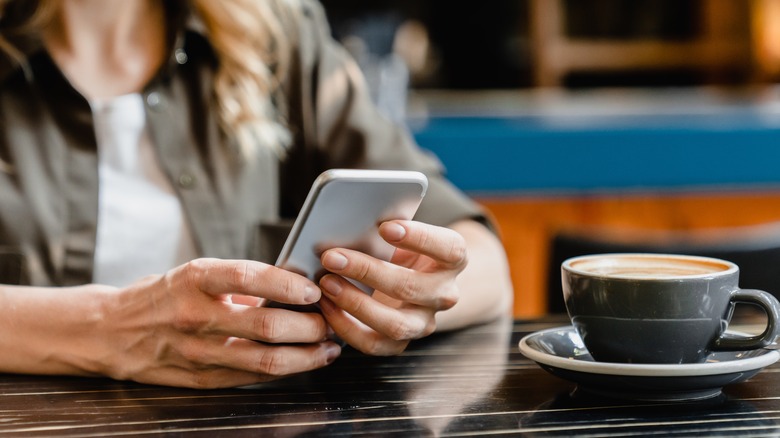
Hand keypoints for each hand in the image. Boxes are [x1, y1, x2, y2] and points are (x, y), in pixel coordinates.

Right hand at [96, 258, 340, 387]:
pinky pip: (254, 377)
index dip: (287, 284)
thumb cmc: (162, 296)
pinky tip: (306, 361)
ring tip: (330, 346)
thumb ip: (240, 281)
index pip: (248, 277)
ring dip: (308, 354)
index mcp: (194, 280)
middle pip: (267, 325)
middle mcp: (196, 316)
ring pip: (266, 359)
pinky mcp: (202, 379)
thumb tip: (294, 284)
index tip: (313, 288)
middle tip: (329, 319)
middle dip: (310, 325)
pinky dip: (287, 370)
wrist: (111, 332)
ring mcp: (199, 352)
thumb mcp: (194, 275)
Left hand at [318, 220, 466, 354]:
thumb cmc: (402, 249)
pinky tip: (328, 306)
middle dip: (367, 271)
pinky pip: (374, 343)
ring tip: (327, 283)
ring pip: (395, 324)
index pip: (448, 249)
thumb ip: (389, 227)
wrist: (413, 280)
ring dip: (356, 303)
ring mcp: (424, 322)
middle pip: (412, 287)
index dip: (419, 238)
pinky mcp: (401, 342)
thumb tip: (352, 221)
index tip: (385, 227)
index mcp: (453, 260)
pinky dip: (346, 327)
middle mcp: (444, 294)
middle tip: (332, 257)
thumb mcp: (403, 233)